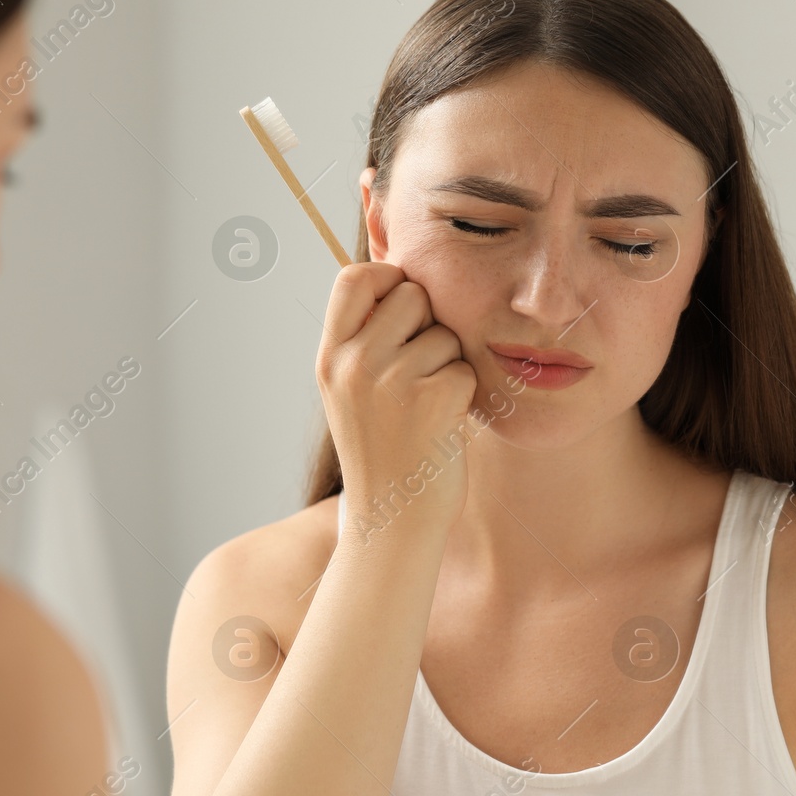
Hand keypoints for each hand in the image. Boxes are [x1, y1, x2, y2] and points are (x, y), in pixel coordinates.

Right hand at [316, 262, 477, 536]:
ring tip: (425, 407)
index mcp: (330, 357)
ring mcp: (392, 381)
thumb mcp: (350, 390)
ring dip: (447, 364)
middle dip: (426, 324)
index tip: (401, 308)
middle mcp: (354, 363)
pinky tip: (441, 425)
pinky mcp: (433, 400)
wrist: (392, 521)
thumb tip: (399, 275)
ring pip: (444, 333)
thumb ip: (363, 337)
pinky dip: (462, 395)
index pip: (355, 276)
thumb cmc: (382, 451)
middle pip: (411, 294)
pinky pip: (464, 368)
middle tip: (417, 372)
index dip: (386, 278)